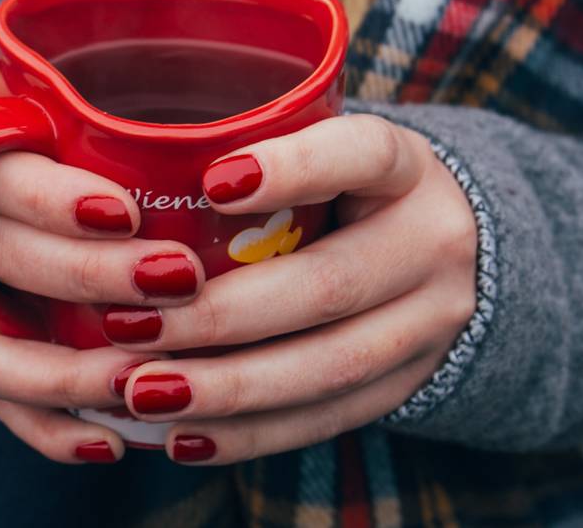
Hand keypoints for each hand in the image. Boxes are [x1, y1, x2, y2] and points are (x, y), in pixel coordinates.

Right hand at [0, 64, 207, 463]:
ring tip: (149, 381)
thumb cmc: (20, 111)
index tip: (128, 212)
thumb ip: (96, 104)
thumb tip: (232, 140)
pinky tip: (108, 440)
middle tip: (177, 282)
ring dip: (66, 372)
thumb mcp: (38, 82)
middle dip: (85, 277)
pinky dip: (43, 422)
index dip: (53, 197)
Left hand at [107, 115, 478, 463]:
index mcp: (407, 168)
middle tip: (129, 325)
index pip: (363, 154)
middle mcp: (432, 243)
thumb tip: (130, 164)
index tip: (211, 182)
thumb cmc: (348, 187)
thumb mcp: (328, 146)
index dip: (293, 168)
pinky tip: (182, 435)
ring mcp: (431, 323)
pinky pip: (327, 417)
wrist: (453, 252)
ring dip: (227, 387)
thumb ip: (258, 148)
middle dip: (221, 315)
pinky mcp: (408, 384)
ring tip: (143, 391)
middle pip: (329, 285)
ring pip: (329, 366)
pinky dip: (250, 433)